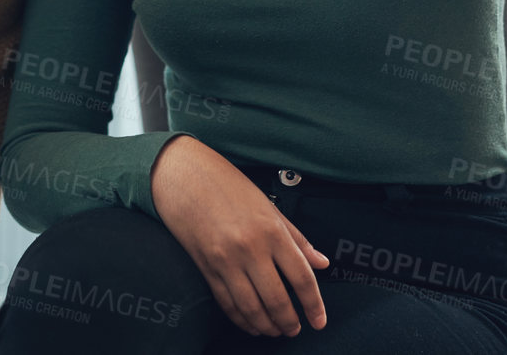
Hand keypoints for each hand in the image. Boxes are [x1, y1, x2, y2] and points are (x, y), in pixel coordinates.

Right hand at [149, 136, 329, 337]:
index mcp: (271, 231)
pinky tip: (252, 324)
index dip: (314, 305)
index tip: (319, 321)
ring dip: (267, 326)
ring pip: (252, 308)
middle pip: (277, 299)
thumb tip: (321, 263)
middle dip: (290, 322)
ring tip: (277, 330)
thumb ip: (296, 239)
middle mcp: (250, 249)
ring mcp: (226, 261)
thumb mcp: (269, 207)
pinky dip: (242, 320)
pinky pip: (227, 303)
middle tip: (296, 329)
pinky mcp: (207, 268)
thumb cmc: (229, 187)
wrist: (185, 176)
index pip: (301, 278)